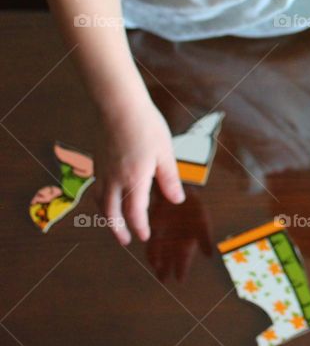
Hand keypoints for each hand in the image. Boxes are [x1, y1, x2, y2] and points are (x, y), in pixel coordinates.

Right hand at [96, 98, 184, 244]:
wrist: (118, 105)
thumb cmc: (146, 126)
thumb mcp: (165, 153)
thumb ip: (169, 178)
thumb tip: (176, 200)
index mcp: (135, 179)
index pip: (135, 212)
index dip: (139, 227)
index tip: (144, 236)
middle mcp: (115, 179)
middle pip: (111, 213)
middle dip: (118, 229)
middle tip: (125, 240)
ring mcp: (102, 170)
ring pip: (101, 201)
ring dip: (107, 216)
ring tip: (114, 223)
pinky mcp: (96, 160)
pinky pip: (96, 187)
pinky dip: (101, 199)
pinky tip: (107, 197)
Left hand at [146, 189, 211, 281]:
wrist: (181, 191)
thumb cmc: (195, 207)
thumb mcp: (202, 222)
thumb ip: (205, 239)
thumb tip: (210, 256)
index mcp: (188, 239)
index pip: (185, 257)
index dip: (182, 268)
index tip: (180, 280)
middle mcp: (176, 239)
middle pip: (171, 257)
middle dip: (168, 268)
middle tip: (163, 281)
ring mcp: (166, 234)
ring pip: (161, 251)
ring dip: (159, 261)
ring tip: (157, 270)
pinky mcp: (155, 227)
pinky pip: (153, 242)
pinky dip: (152, 251)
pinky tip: (151, 257)